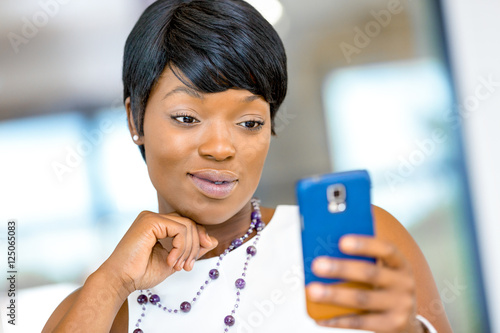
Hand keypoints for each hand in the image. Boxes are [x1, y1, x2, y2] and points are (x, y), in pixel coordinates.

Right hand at [98, 211, 217, 295]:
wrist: (120, 280)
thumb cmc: (141, 273)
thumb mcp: (174, 260)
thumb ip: (191, 249)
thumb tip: (213, 240)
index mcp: (158, 224)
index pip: (187, 224)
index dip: (198, 240)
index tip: (192, 262)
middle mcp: (154, 217)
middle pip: (190, 223)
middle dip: (195, 247)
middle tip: (186, 266)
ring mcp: (151, 217)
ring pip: (187, 226)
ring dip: (188, 250)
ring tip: (178, 266)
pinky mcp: (151, 221)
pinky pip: (180, 229)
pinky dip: (181, 247)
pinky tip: (171, 261)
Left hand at [306, 235, 423, 332]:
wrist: (405, 321)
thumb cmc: (384, 289)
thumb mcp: (382, 273)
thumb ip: (363, 262)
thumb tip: (325, 254)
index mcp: (400, 264)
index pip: (386, 249)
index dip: (365, 244)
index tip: (341, 241)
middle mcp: (404, 284)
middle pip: (370, 273)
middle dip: (341, 269)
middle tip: (317, 265)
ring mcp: (400, 306)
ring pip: (362, 299)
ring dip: (334, 295)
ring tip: (313, 291)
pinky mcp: (392, 326)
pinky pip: (360, 322)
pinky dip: (337, 319)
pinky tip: (320, 317)